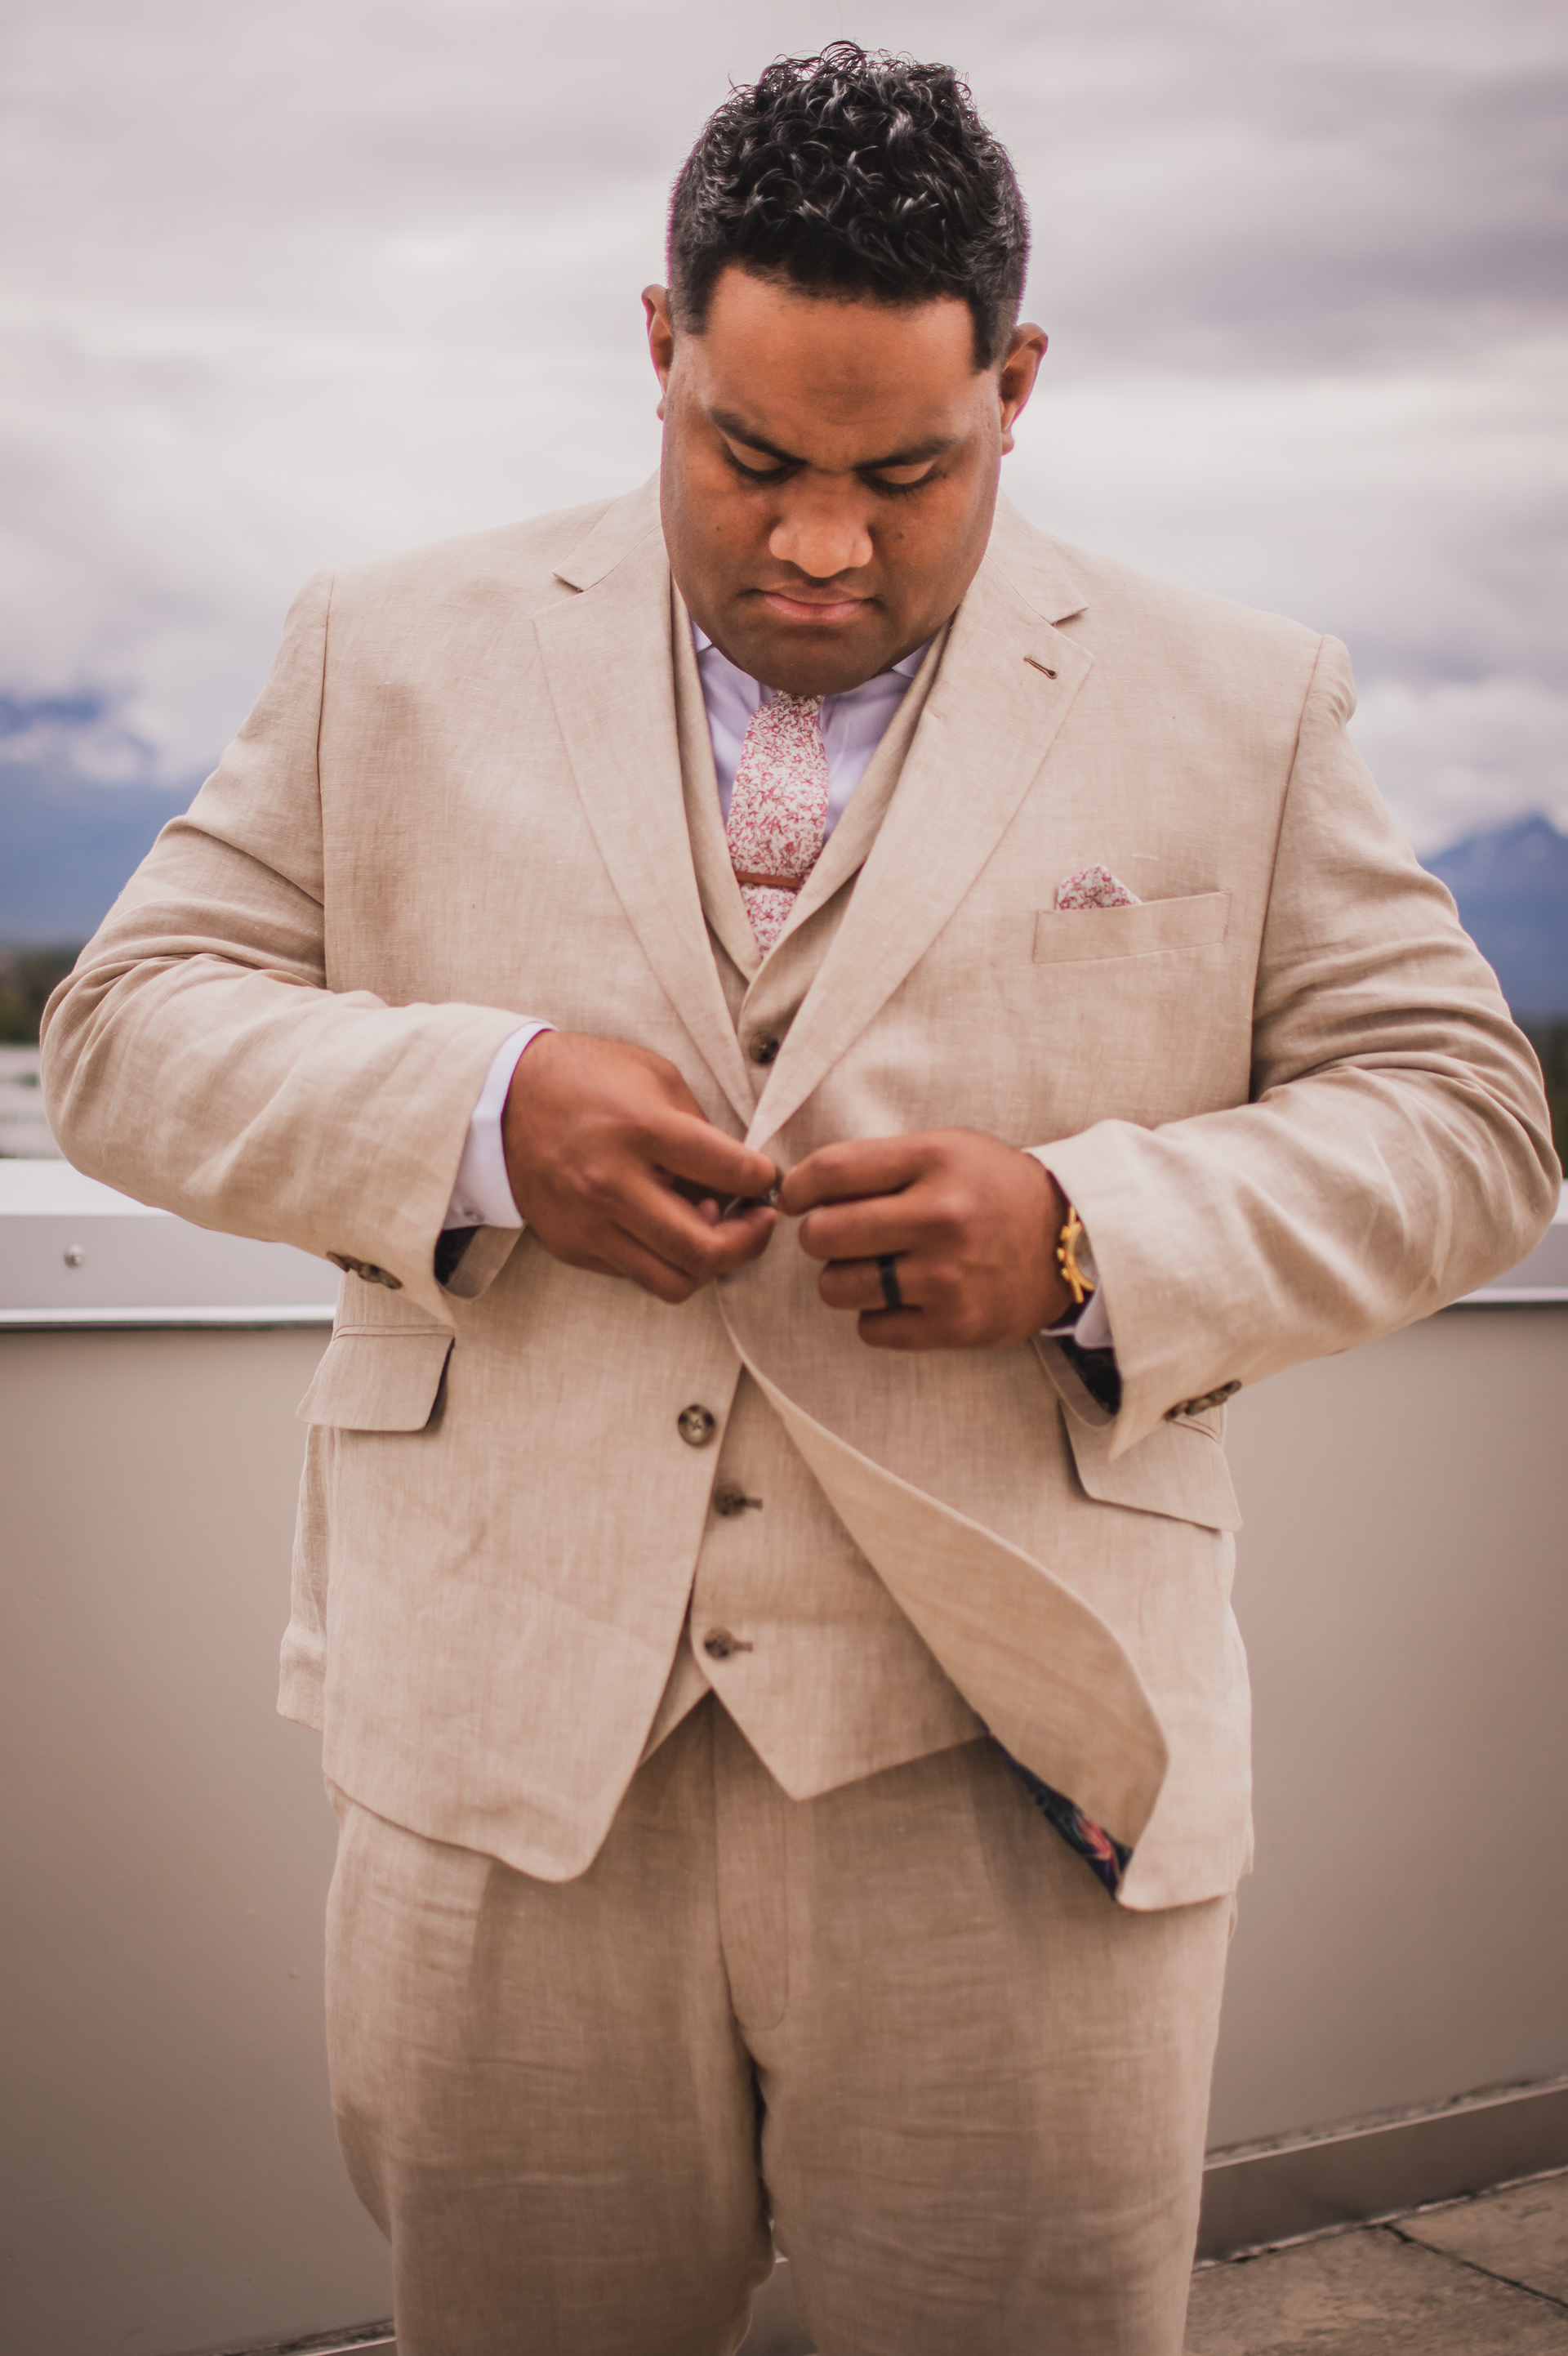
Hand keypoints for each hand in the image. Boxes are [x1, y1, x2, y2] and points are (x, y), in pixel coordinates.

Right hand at [502, 1032, 778, 1302]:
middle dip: (751, 1242)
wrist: (504, 1099)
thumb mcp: (655, 1078)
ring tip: (714, 1232)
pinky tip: (664, 1227)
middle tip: (759, 1222)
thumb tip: (739, 1181)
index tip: (765, 1177)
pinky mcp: (572, 1247)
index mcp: (641, 1130)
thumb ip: (702, 1131)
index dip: (765, 1178)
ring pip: (674, 1282)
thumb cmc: (587, 1080)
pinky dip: (662, 1258)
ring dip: (708, 1264)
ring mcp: (589, 1224)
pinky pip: (636, 1274)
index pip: (733, 1173)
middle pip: (705, 1250)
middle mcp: (613, 1185)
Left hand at [780, 1129, 1071, 1350]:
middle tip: (837, 1237)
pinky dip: (876, 1316)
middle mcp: (942, 1217)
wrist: (1070, 1241)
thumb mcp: (944, 1150)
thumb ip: (878, 1163)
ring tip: (874, 1268)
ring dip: (843, 1279)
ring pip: (838, 1287)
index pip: (831, 1171)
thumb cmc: (991, 1190)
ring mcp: (949, 1276)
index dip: (797, 1188)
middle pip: (824, 1234)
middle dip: (818, 1236)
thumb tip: (798, 1189)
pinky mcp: (955, 1325)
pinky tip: (903, 1298)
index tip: (795, 1198)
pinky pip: (871, 1329)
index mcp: (935, 1161)